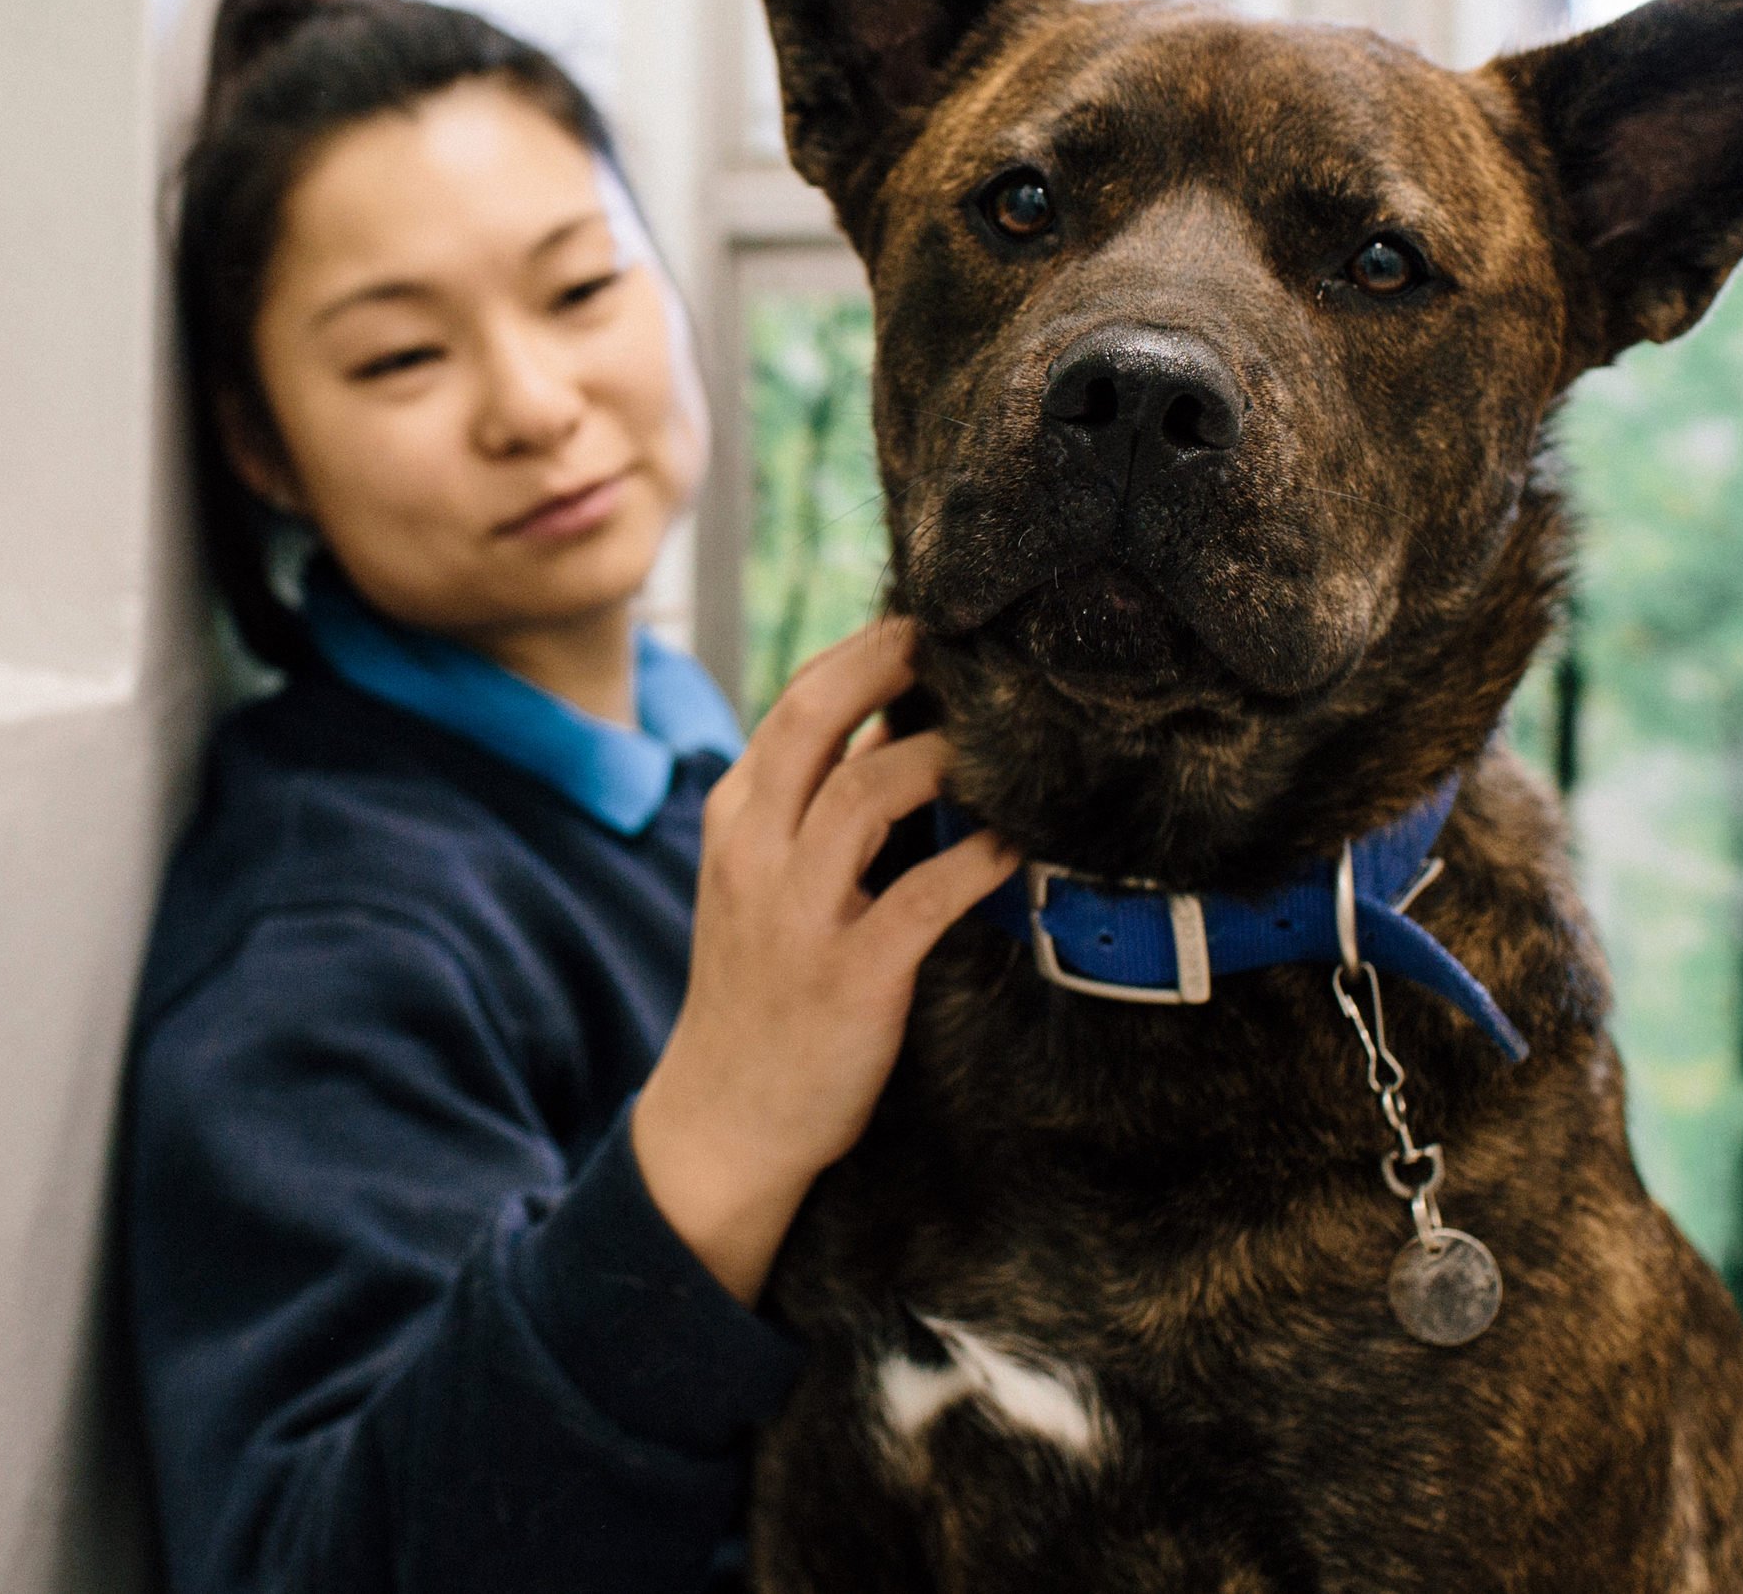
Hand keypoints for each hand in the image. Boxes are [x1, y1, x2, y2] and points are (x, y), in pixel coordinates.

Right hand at [630, 619, 1018, 1304]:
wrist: (726, 1120)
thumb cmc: (761, 992)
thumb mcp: (759, 883)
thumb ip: (811, 808)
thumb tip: (901, 727)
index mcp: (737, 820)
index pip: (795, 703)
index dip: (864, 650)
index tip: (928, 621)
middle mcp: (755, 853)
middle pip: (814, 719)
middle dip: (889, 663)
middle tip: (962, 637)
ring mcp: (797, 914)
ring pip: (863, 793)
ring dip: (938, 756)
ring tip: (997, 740)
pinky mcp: (848, 977)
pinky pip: (922, 899)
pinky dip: (976, 862)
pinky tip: (1016, 844)